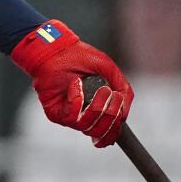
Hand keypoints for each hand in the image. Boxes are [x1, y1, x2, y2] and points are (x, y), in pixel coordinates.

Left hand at [10, 20, 132, 146]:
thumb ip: (124, 89)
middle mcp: (83, 116)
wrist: (56, 48)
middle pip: (100, 132)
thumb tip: (124, 114)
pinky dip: (76, 100)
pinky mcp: (56, 113)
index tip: (120, 111)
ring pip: (87, 126)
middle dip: (110, 114)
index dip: (116, 127)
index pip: (108, 132)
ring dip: (96, 107)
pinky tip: (76, 84)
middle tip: (111, 94)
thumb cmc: (79, 57)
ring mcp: (69, 115)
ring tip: (99, 89)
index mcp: (97, 109)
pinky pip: (71, 117)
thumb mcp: (109, 70)